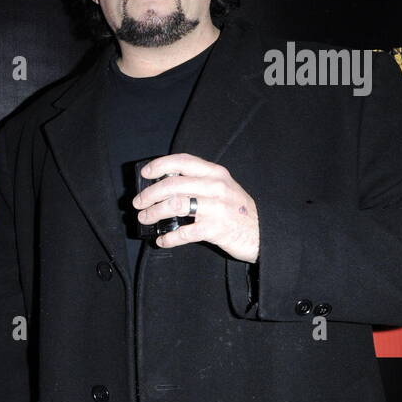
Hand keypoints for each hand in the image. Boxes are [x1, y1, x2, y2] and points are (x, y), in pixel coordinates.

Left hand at [133, 153, 259, 262]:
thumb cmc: (237, 210)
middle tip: (138, 203)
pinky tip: (162, 240)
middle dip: (149, 194)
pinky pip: (184, 233)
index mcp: (216, 173)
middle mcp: (216, 187)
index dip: (160, 165)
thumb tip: (164, 185)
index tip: (145, 173)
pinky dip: (168, 238)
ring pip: (175, 205)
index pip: (183, 161)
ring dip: (154, 213)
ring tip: (145, 218)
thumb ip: (199, 182)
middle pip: (173, 185)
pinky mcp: (216, 230)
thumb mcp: (223, 188)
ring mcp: (217, 208)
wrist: (263, 234)